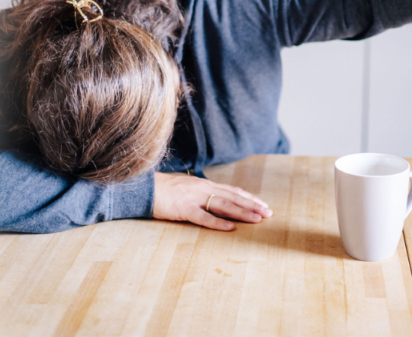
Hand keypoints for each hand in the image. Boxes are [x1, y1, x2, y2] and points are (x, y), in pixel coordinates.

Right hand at [152, 172, 272, 230]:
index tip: (263, 204)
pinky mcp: (184, 209)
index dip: (249, 197)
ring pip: (224, 205)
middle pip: (233, 197)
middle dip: (252, 205)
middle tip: (269, 213)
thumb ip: (200, 192)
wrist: (143, 188)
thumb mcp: (185, 187)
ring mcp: (194, 198)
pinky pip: (204, 217)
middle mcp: (203, 188)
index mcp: (204, 184)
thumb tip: (214, 198)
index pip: (232, 190)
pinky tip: (231, 228)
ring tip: (257, 219)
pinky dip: (219, 223)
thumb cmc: (163, 190)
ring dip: (242, 212)